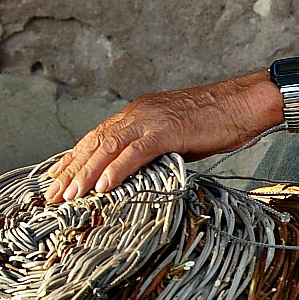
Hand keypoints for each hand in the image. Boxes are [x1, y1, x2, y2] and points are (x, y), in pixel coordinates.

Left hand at [44, 72, 279, 202]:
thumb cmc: (220, 122)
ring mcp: (151, 120)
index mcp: (139, 113)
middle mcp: (138, 113)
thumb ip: (156, 150)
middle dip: (70, 170)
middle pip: (95, 143)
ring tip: (69, 197)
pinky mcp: (167, 130)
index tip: (56, 177)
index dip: (74, 158)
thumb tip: (141, 173)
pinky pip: (135, 152)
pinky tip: (102, 187)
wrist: (246, 103)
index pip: (97, 137)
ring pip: (108, 147)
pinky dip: (116, 170)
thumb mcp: (179, 137)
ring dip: (85, 174)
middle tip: (51, 195)